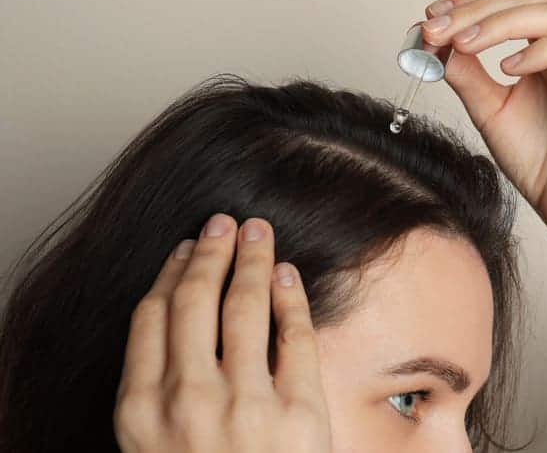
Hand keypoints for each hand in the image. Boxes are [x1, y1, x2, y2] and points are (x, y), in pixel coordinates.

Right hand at [113, 214, 331, 452]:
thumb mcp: (154, 449)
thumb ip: (154, 394)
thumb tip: (175, 323)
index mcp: (141, 412)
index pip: (153, 317)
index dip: (172, 273)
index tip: (186, 249)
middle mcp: (187, 401)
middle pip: (195, 301)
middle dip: (210, 252)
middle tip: (222, 223)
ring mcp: (244, 406)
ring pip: (243, 307)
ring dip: (250, 259)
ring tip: (257, 232)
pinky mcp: (298, 413)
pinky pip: (293, 338)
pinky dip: (290, 299)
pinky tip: (287, 275)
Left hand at [421, 0, 546, 250]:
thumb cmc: (535, 159)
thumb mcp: (487, 110)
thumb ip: (465, 75)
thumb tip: (433, 40)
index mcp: (545, 48)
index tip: (432, 13)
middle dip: (478, 7)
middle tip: (438, 26)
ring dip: (504, 21)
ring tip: (464, 42)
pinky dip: (542, 52)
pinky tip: (507, 67)